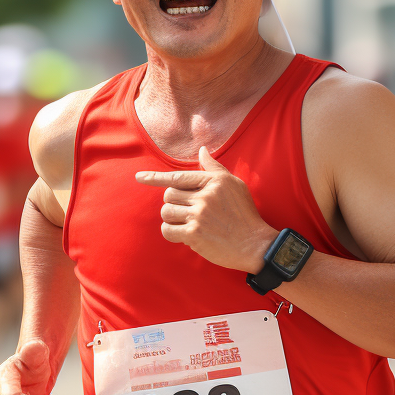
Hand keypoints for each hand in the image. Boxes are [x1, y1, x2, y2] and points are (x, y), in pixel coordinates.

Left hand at [135, 147, 277, 273]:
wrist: (255, 244)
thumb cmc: (244, 214)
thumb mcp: (234, 185)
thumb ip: (214, 168)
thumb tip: (202, 150)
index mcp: (214, 181)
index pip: (178, 177)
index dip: (155, 178)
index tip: (139, 177)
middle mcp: (206, 195)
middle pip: (168, 195)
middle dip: (173, 204)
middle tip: (187, 212)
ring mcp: (199, 214)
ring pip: (166, 212)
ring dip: (172, 219)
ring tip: (188, 224)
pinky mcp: (194, 234)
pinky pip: (168, 230)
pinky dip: (171, 233)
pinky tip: (184, 235)